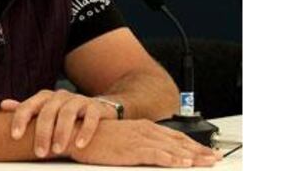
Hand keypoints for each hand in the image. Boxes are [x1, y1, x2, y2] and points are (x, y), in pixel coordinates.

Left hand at [0, 89, 116, 156]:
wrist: (97, 109)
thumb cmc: (63, 113)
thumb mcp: (45, 110)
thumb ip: (27, 109)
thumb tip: (3, 105)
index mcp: (45, 98)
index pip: (28, 106)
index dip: (20, 120)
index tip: (15, 136)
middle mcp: (60, 96)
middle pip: (48, 112)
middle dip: (42, 133)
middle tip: (40, 153)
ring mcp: (79, 100)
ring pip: (67, 114)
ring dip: (61, 133)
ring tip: (57, 150)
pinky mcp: (96, 108)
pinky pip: (91, 118)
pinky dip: (85, 131)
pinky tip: (79, 145)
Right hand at [69, 119, 220, 166]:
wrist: (77, 134)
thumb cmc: (96, 138)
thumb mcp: (122, 138)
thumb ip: (139, 143)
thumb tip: (153, 152)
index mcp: (142, 127)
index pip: (173, 136)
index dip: (192, 144)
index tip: (206, 152)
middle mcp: (144, 131)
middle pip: (177, 141)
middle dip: (198, 150)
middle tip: (214, 157)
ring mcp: (138, 139)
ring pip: (171, 148)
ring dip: (191, 155)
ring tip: (206, 162)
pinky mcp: (131, 149)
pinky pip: (156, 154)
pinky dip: (171, 158)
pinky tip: (182, 162)